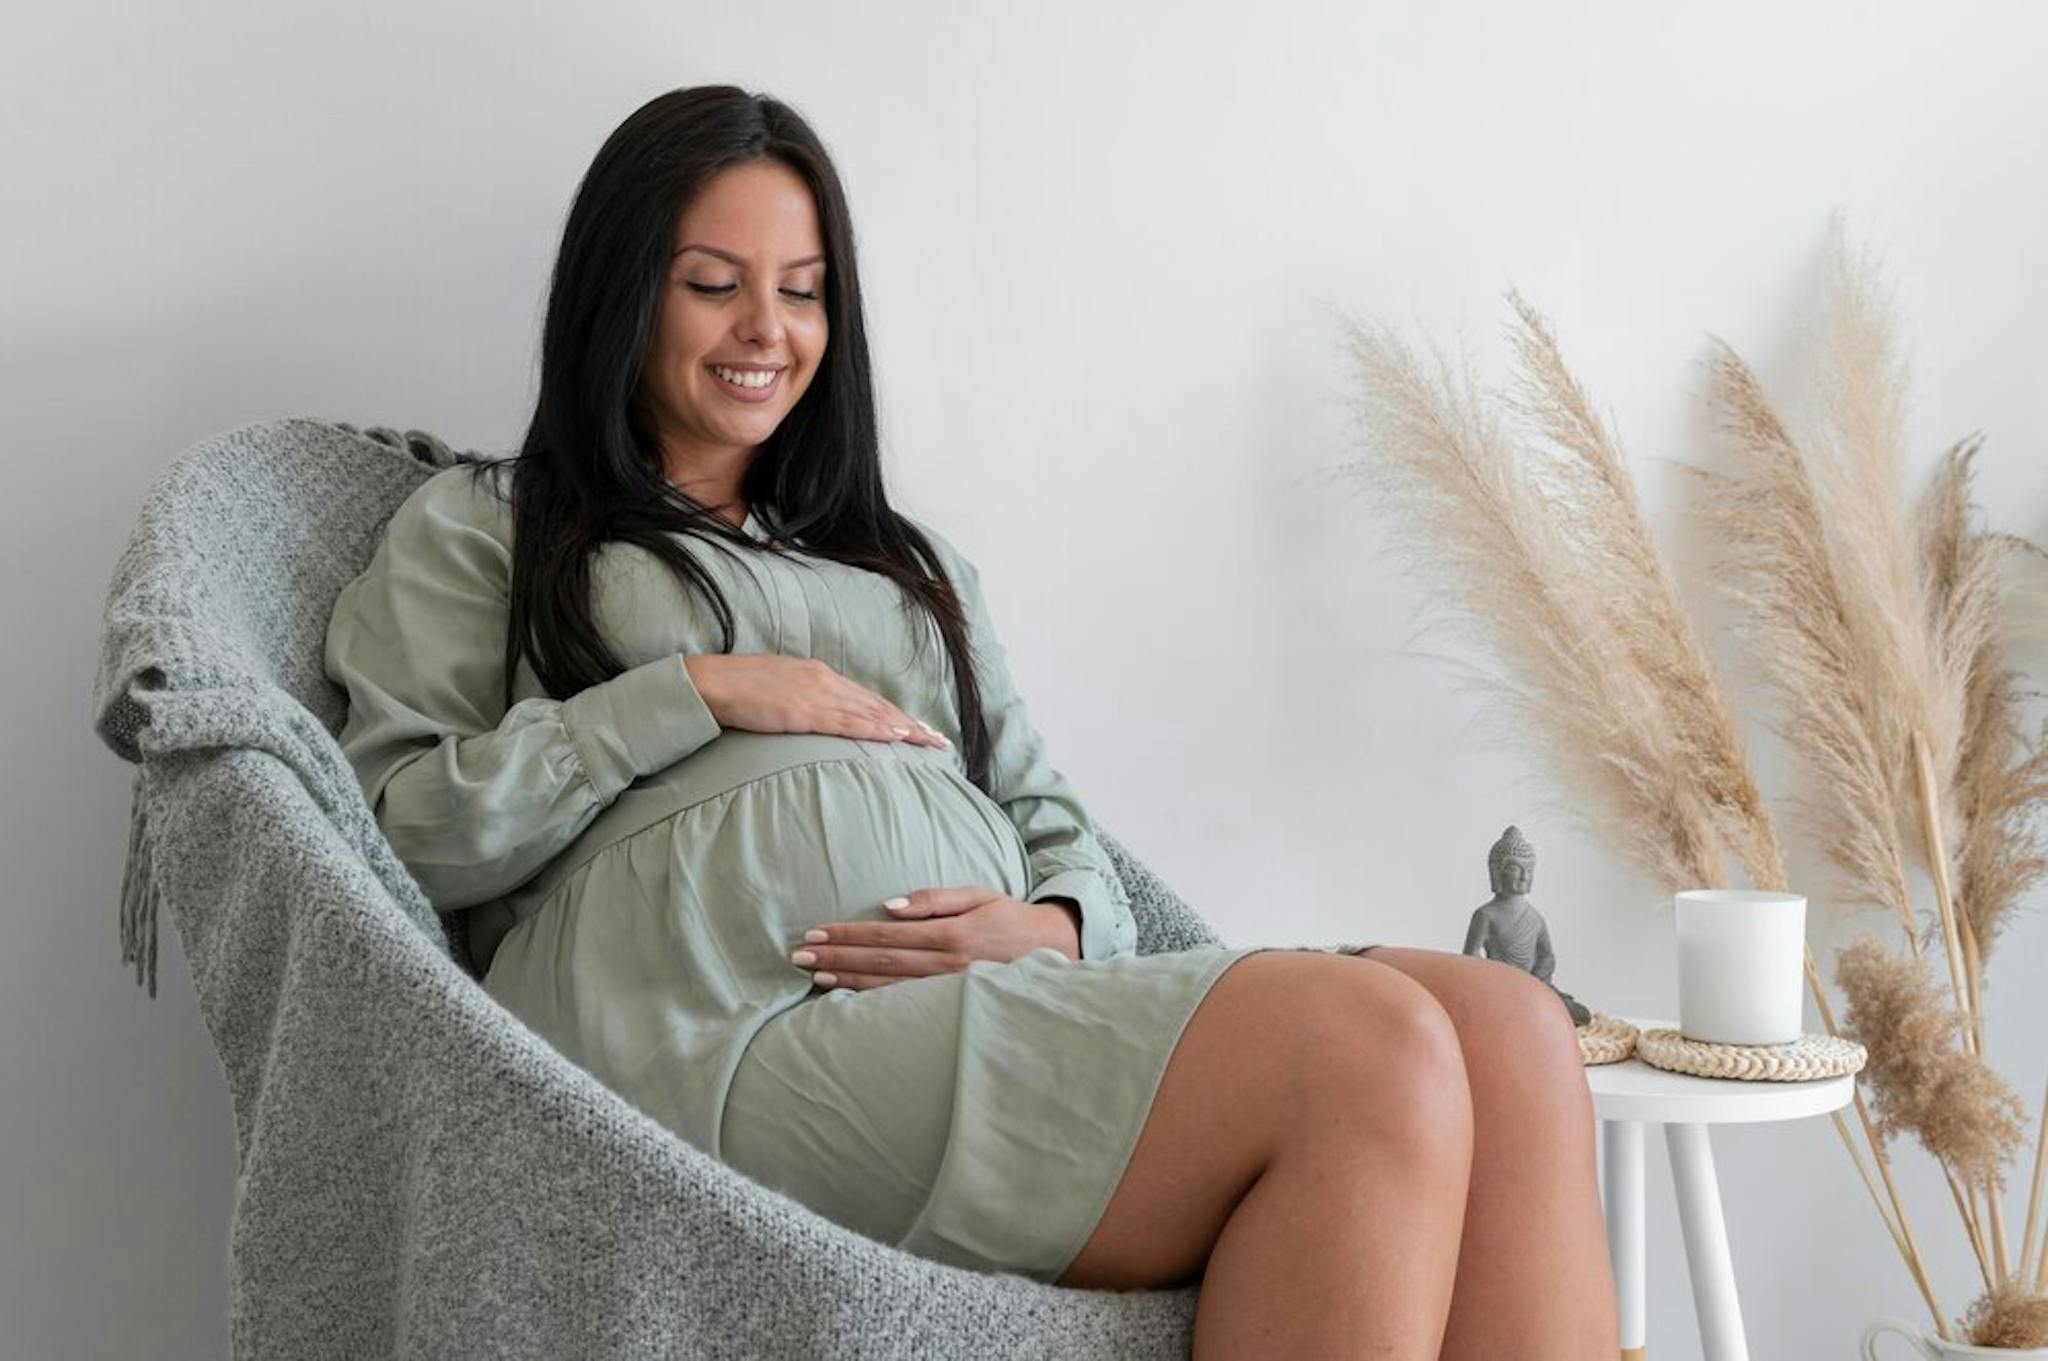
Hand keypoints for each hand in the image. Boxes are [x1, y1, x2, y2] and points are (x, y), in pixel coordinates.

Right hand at [683, 653, 952, 750]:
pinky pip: (848, 721)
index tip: (917, 727)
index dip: (894, 713)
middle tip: (939, 740)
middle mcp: (824, 680)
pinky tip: (897, 735)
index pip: (865, 697)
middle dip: (911, 723)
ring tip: (929, 742)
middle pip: (877, 704)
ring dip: (904, 727)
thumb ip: (800, 700)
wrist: (711, 683)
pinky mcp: (805, 710)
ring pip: (871, 712)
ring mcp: (816, 694)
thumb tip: (814, 715)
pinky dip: (876, 728)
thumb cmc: (737, 689)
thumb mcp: (777, 689)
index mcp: (817, 675)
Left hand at [789, 886, 1082, 991]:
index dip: (847, 935)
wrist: (1052, 954)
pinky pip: (902, 1007)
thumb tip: (888, 906)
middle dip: (836, 958)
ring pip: (885, 989)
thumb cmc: (1010, 919)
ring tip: (813, 977)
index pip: (885, 935)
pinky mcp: (949, 1008)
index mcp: (949, 936)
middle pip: (878, 963)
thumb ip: (933, 899)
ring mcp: (947, 993)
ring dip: (845, 982)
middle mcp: (945, 967)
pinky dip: (870, 1003)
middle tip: (798, 957)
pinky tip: (845, 999)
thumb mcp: (977, 896)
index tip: (815, 934)